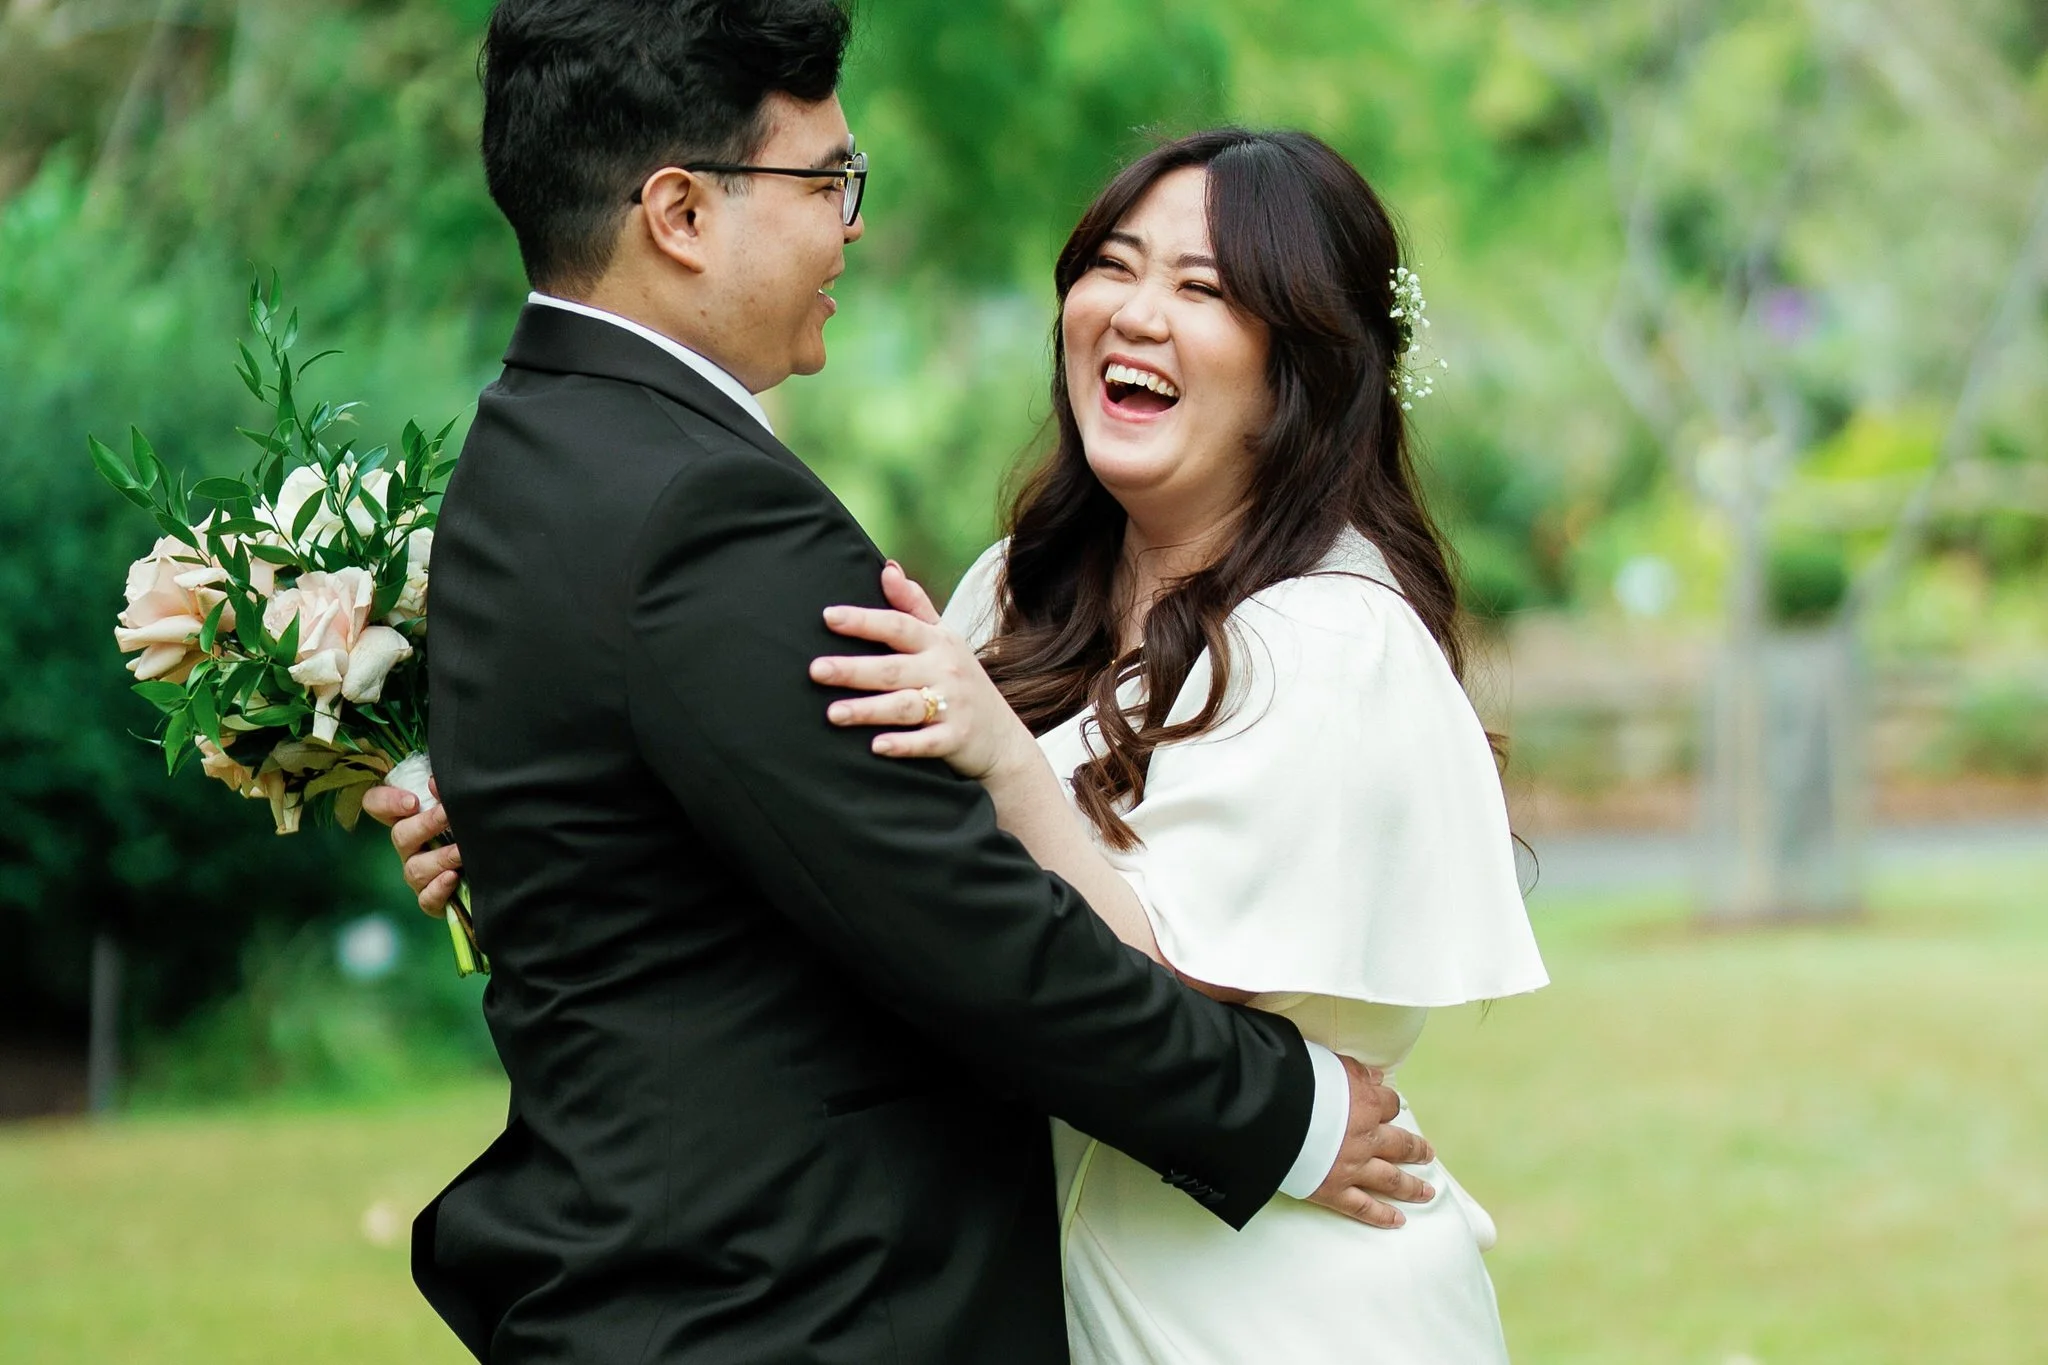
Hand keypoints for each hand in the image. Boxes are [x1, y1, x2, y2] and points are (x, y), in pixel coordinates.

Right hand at [359, 780, 463, 917]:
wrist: (498, 861)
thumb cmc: (474, 821)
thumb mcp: (460, 803)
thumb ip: (445, 791)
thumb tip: (435, 783)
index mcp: (409, 817)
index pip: (376, 804)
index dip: (387, 802)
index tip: (413, 801)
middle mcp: (409, 846)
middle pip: (400, 835)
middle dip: (426, 824)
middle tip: (448, 815)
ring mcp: (418, 874)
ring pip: (415, 868)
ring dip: (440, 858)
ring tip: (462, 851)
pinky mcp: (432, 899)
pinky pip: (426, 899)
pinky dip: (438, 889)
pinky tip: (453, 877)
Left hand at [811, 561, 1036, 782]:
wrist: (1001, 735)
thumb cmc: (961, 680)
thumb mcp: (944, 638)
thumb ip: (913, 605)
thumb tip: (887, 568)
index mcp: (937, 642)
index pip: (897, 626)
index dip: (864, 621)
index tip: (829, 617)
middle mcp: (944, 671)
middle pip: (892, 668)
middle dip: (853, 669)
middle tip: (816, 670)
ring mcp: (952, 706)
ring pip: (904, 706)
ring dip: (869, 710)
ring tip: (833, 713)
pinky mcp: (954, 739)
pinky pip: (925, 743)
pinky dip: (903, 745)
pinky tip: (875, 746)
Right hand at [1306, 1055, 1436, 1228]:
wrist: (1266, 1110)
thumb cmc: (1292, 1080)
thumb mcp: (1327, 1061)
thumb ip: (1354, 1070)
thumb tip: (1375, 1076)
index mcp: (1364, 1103)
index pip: (1389, 1103)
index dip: (1389, 1105)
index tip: (1389, 1106)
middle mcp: (1365, 1137)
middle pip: (1400, 1144)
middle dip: (1415, 1149)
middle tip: (1427, 1153)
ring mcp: (1352, 1166)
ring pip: (1391, 1179)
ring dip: (1412, 1186)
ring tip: (1426, 1192)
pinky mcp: (1333, 1190)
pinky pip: (1363, 1207)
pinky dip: (1381, 1216)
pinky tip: (1398, 1221)